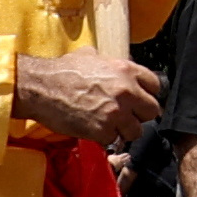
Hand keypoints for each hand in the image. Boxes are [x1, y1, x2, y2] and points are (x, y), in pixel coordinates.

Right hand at [10, 48, 160, 150]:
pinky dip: (105, 138)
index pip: (155, 86)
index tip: (138, 99)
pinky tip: (94, 129)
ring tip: (109, 125)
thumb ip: (112, 63)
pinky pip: (114, 140)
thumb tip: (117, 66)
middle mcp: (126, 91)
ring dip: (124, 130)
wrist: (41, 87)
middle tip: (125, 115)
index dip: (146, 94)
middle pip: (152, 111)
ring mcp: (116, 113)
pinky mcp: (103, 131)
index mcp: (126, 70)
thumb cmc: (62, 71)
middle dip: (139, 114)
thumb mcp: (91, 55)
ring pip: (136, 131)